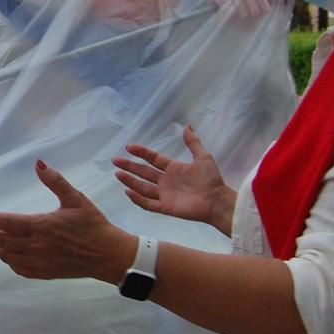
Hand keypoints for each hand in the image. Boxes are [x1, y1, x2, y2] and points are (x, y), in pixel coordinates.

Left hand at [0, 160, 132, 282]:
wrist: (109, 256)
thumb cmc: (92, 225)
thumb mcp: (76, 199)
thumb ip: (55, 181)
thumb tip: (39, 163)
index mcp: (41, 226)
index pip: (6, 222)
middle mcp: (36, 246)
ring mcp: (39, 261)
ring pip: (7, 255)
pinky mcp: (44, 273)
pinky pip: (18, 268)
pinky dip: (7, 260)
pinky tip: (3, 253)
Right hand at [115, 124, 232, 229]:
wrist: (217, 200)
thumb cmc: (212, 180)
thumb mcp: (203, 157)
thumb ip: (193, 142)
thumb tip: (187, 126)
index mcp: (173, 169)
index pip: (153, 159)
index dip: (141, 153)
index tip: (129, 147)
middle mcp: (166, 181)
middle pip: (143, 172)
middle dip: (129, 166)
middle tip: (115, 160)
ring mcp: (165, 195)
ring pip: (142, 187)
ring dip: (130, 181)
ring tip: (118, 174)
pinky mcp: (166, 208)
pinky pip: (148, 204)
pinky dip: (138, 199)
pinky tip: (128, 192)